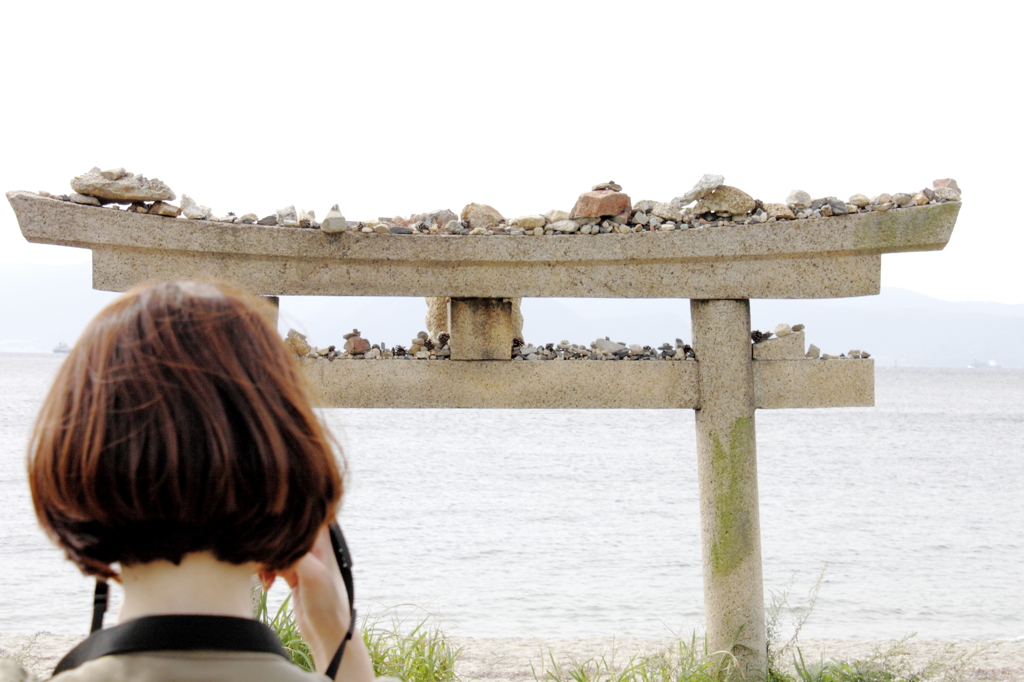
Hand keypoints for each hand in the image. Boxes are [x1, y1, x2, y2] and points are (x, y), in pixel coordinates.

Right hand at [261, 525, 374, 681]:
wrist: (327, 632)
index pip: (299, 516)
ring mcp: (302, 560)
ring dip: (265, 561)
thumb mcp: (312, 574)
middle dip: (269, 547)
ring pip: (275, 549)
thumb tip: (271, 541)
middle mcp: (312, 546)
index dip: (282, 520)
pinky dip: (265, 572)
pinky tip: (267, 585)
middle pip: (283, 533)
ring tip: (266, 578)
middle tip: (264, 563)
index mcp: (321, 540)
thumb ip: (294, 554)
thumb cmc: (327, 603)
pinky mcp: (294, 574)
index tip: (267, 528)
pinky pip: (273, 564)